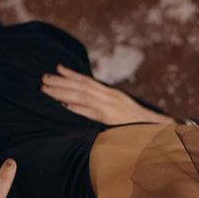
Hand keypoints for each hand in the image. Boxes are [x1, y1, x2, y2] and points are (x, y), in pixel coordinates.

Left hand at [40, 64, 171, 125]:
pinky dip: (77, 108)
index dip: (71, 74)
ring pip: (82, 97)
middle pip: (81, 86)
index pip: (87, 81)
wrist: (156, 128)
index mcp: (111, 94)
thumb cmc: (138, 122)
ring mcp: (109, 108)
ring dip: (62, 93)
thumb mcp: (122, 109)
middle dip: (61, 82)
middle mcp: (109, 97)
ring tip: (46, 90)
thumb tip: (91, 104)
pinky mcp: (110, 120)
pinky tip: (64, 106)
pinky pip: (90, 113)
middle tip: (43, 79)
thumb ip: (107, 105)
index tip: (57, 69)